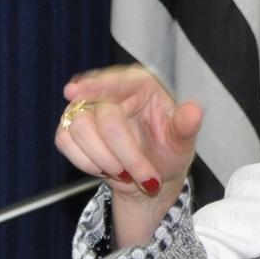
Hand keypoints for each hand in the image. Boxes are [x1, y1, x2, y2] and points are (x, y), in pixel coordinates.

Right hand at [55, 65, 201, 240]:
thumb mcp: (182, 142)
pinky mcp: (70, 128)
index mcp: (142, 85)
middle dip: (126, 155)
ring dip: (104, 160)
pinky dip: (85, 162)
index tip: (74, 90)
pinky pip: (64, 141)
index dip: (97, 84)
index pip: (118, 80)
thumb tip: (194, 110)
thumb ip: (187, 126)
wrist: (150, 178)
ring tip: (127, 173)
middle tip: (145, 177)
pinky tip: (105, 169)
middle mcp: (112, 93)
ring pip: (79, 129)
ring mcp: (88, 109)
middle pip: (105, 119)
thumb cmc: (168, 153)